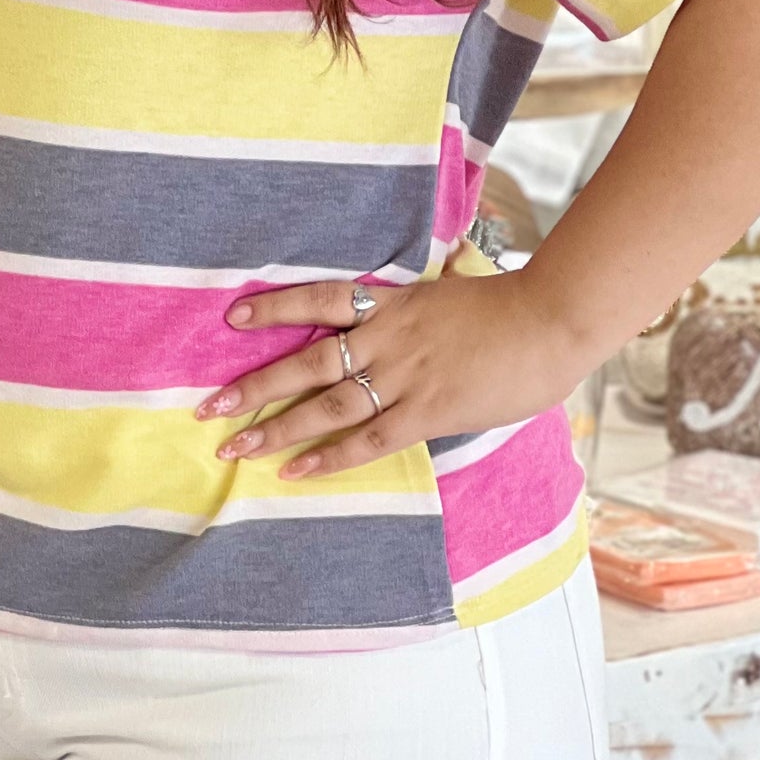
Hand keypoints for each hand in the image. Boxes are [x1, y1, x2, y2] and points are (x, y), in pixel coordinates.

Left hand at [192, 270, 590, 480]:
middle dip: (255, 385)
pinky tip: (294, 468)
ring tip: (235, 444)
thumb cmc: (509, 307)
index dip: (275, 307)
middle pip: (307, 361)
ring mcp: (404, 375)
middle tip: (209, 406)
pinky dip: (328, 455)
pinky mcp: (427, 411)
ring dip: (277, 426)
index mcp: (392, 303)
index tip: (232, 318)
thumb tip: (415, 295)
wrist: (550, 321)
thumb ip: (420, 303)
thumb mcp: (452, 291)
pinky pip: (367, 437)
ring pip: (326, 403)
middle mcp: (387, 337)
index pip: (321, 299)